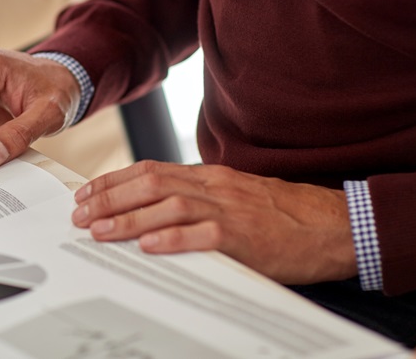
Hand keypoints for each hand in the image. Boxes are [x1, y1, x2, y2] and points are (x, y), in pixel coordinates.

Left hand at [72, 160, 357, 284]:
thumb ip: (200, 199)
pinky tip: (148, 245)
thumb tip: (156, 208)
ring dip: (129, 218)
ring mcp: (230, 210)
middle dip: (109, 198)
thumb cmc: (284, 215)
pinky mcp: (246, 237)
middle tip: (79, 214)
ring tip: (99, 230)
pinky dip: (173, 239)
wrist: (335, 224)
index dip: (113, 181)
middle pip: (150, 183)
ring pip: (169, 205)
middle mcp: (214, 187)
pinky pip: (204, 235)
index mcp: (210, 176)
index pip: (150, 170)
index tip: (86, 193)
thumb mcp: (236, 196)